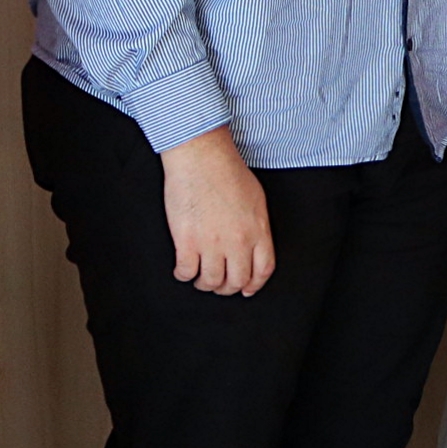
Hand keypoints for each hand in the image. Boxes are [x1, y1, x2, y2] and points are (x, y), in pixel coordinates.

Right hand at [164, 126, 273, 294]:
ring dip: (205, 284)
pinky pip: (186, 272)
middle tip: (219, 284)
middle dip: (227, 288)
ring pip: (211, 282)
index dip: (254, 285)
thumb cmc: (228, 172)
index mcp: (258, 231)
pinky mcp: (187, 243)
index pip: (263, 270)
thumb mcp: (256, 199)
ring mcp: (212, 244)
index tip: (246, 289)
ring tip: (200, 277)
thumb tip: (253, 246)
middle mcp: (238, 242)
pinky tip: (183, 269)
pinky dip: (184, 275)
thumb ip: (257, 226)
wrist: (202, 158)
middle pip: (236, 281)